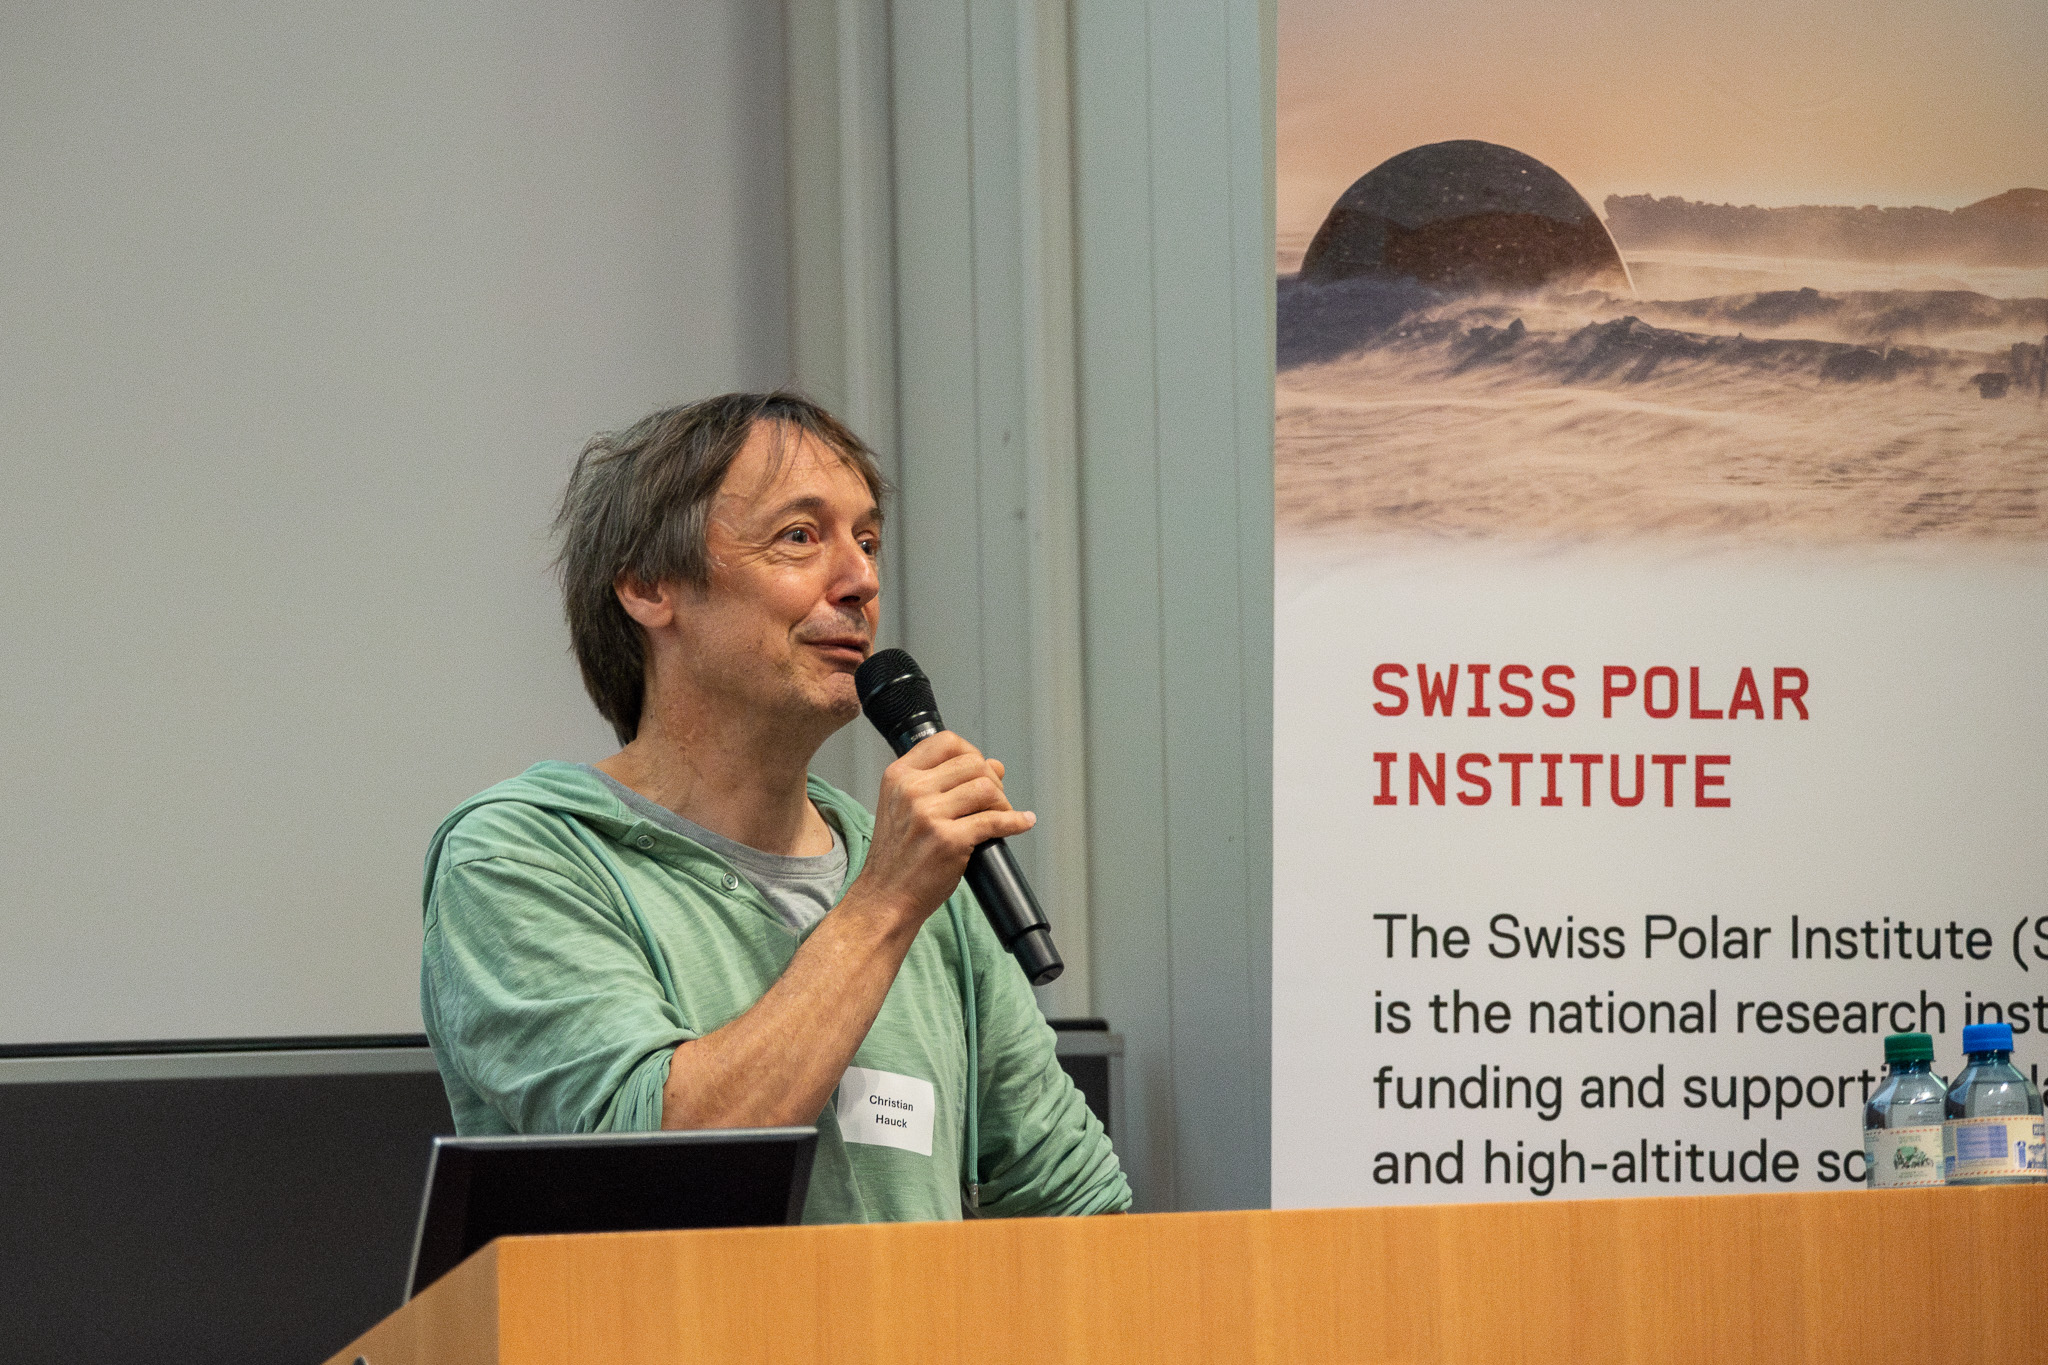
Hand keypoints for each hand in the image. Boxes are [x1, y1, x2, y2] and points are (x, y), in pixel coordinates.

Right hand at [848, 731, 1035, 928]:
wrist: (886, 897)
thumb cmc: (897, 857)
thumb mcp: (905, 808)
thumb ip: (943, 783)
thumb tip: (994, 765)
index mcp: (899, 776)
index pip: (946, 742)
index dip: (972, 752)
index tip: (980, 769)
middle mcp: (912, 790)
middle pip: (973, 763)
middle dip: (993, 780)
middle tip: (995, 800)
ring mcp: (930, 815)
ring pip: (986, 788)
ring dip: (1003, 801)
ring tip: (1002, 814)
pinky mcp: (949, 840)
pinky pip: (995, 821)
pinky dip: (1015, 821)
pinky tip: (1022, 823)